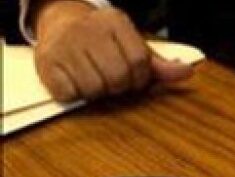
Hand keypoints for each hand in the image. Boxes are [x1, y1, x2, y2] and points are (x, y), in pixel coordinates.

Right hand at [32, 0, 192, 101]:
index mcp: (115, 22)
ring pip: (94, 89)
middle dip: (119, 87)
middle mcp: (89, 29)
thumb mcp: (132, 45)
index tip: (133, 79)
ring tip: (93, 80)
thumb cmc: (104, 41)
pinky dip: (75, 95)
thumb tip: (187, 72)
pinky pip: (70, 94)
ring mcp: (65, 45)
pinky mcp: (46, 62)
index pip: (140, 61)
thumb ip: (158, 64)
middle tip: (111, 81)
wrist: (59, 22)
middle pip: (118, 77)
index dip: (140, 79)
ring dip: (97, 93)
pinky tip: (74, 81)